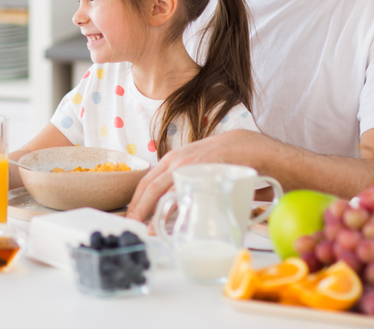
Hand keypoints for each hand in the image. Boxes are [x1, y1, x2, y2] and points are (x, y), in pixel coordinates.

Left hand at [127, 130, 264, 221]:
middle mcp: (176, 162)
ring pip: (166, 194)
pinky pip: (188, 197)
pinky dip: (179, 212)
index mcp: (171, 160)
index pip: (146, 181)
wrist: (243, 145)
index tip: (130, 214)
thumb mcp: (191, 162)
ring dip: (156, 214)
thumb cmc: (215, 157)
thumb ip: (179, 177)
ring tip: (150, 229)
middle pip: (151, 188)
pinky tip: (175, 224)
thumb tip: (167, 200)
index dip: (136, 199)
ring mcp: (190, 169)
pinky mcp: (205, 176)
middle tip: (133, 224)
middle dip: (139, 208)